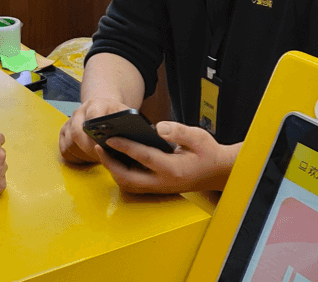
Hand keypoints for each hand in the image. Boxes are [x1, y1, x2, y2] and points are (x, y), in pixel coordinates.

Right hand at [59, 97, 130, 163]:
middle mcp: (80, 111)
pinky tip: (85, 158)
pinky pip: (63, 146)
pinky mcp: (65, 130)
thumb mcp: (125, 112)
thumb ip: (128, 122)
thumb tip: (133, 139)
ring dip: (81, 153)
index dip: (96, 134)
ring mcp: (70, 121)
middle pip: (77, 132)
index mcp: (95, 104)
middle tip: (101, 158)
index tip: (105, 145)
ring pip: (69, 140)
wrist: (102, 106)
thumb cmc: (115, 113)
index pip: (92, 118)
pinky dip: (72, 155)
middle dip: (89, 148)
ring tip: (95, 158)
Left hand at [95, 121, 240, 193]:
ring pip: (129, 185)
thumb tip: (157, 128)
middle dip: (110, 163)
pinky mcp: (157, 188)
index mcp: (173, 168)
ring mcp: (160, 188)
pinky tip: (115, 159)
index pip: (143, 157)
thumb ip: (178, 131)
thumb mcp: (198, 137)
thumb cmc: (208, 153)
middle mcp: (163, 182)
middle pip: (129, 178)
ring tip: (102, 151)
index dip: (124, 146)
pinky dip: (121, 173)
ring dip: (113, 170)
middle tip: (97, 146)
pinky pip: (134, 185)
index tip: (109, 138)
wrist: (219, 172)